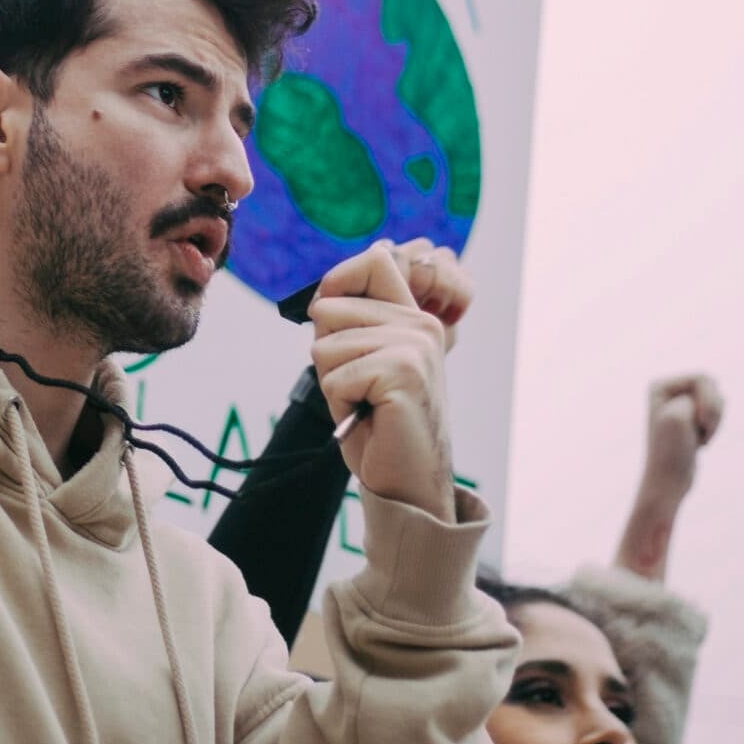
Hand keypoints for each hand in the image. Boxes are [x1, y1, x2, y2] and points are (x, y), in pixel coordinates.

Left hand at [309, 240, 456, 516]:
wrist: (408, 485)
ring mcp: (415, 346)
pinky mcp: (403, 371)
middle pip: (329, 310)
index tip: (331, 325)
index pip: (375, 259)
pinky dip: (339, 405)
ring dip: (333, 385)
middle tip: (359, 390)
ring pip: (325, 346)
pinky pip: (335, 377)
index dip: (337, 284)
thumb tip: (322, 296)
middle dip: (327, 356)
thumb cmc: (379, 427)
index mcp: (414, 318)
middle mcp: (420, 325)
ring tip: (365, 407)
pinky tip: (369, 419)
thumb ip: (350, 326)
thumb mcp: (363, 364)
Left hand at [640, 373, 722, 503]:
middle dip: (714, 410)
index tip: (699, 423)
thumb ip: (698, 392)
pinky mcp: (692, 418)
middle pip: (712, 385)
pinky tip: (700, 442)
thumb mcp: (680, 415)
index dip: (708, 401)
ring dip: (715, 421)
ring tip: (698, 439)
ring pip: (717, 400)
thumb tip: (711, 383)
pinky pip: (717, 413)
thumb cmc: (671, 449)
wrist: (669, 480)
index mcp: (660, 386)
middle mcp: (669, 391)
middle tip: (701, 430)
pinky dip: (715, 428)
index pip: (702, 378)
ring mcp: (681, 404)